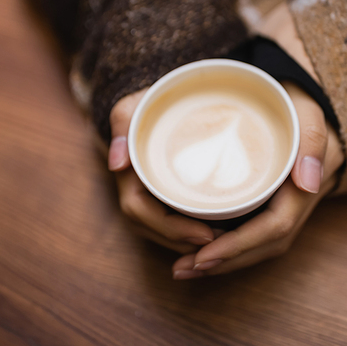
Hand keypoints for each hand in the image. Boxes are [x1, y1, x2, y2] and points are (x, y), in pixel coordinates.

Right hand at [108, 89, 218, 253]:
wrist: (156, 101)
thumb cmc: (146, 102)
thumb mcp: (132, 106)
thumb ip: (123, 123)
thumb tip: (117, 163)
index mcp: (127, 175)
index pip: (139, 212)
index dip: (171, 229)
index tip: (206, 234)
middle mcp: (135, 192)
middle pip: (154, 230)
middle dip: (186, 243)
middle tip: (226, 243)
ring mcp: (150, 197)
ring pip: (164, 233)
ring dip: (192, 243)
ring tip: (229, 243)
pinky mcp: (167, 197)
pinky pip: (176, 223)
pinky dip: (195, 233)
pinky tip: (225, 232)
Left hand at [171, 117, 342, 277]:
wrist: (302, 98)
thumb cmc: (296, 100)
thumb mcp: (307, 109)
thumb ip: (312, 137)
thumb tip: (307, 183)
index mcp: (304, 187)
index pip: (274, 229)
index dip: (239, 246)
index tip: (203, 255)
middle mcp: (297, 202)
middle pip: (264, 246)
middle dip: (225, 262)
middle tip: (183, 268)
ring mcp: (286, 204)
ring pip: (258, 244)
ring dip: (223, 261)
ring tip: (184, 267)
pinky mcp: (271, 200)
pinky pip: (252, 230)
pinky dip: (227, 245)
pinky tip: (198, 247)